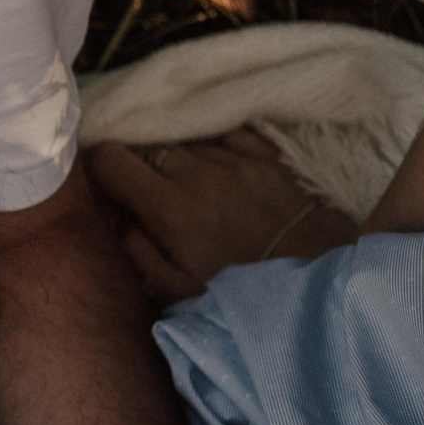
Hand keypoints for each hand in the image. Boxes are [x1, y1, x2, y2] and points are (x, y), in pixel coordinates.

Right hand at [86, 129, 356, 305]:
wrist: (322, 278)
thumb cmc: (244, 292)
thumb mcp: (178, 291)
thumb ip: (137, 251)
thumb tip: (122, 218)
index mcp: (170, 209)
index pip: (111, 159)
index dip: (101, 170)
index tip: (109, 189)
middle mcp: (199, 174)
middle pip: (147, 144)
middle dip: (140, 166)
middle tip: (149, 192)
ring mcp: (236, 160)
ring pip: (185, 139)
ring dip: (179, 158)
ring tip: (189, 185)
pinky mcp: (267, 155)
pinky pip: (225, 132)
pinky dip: (214, 145)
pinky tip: (218, 168)